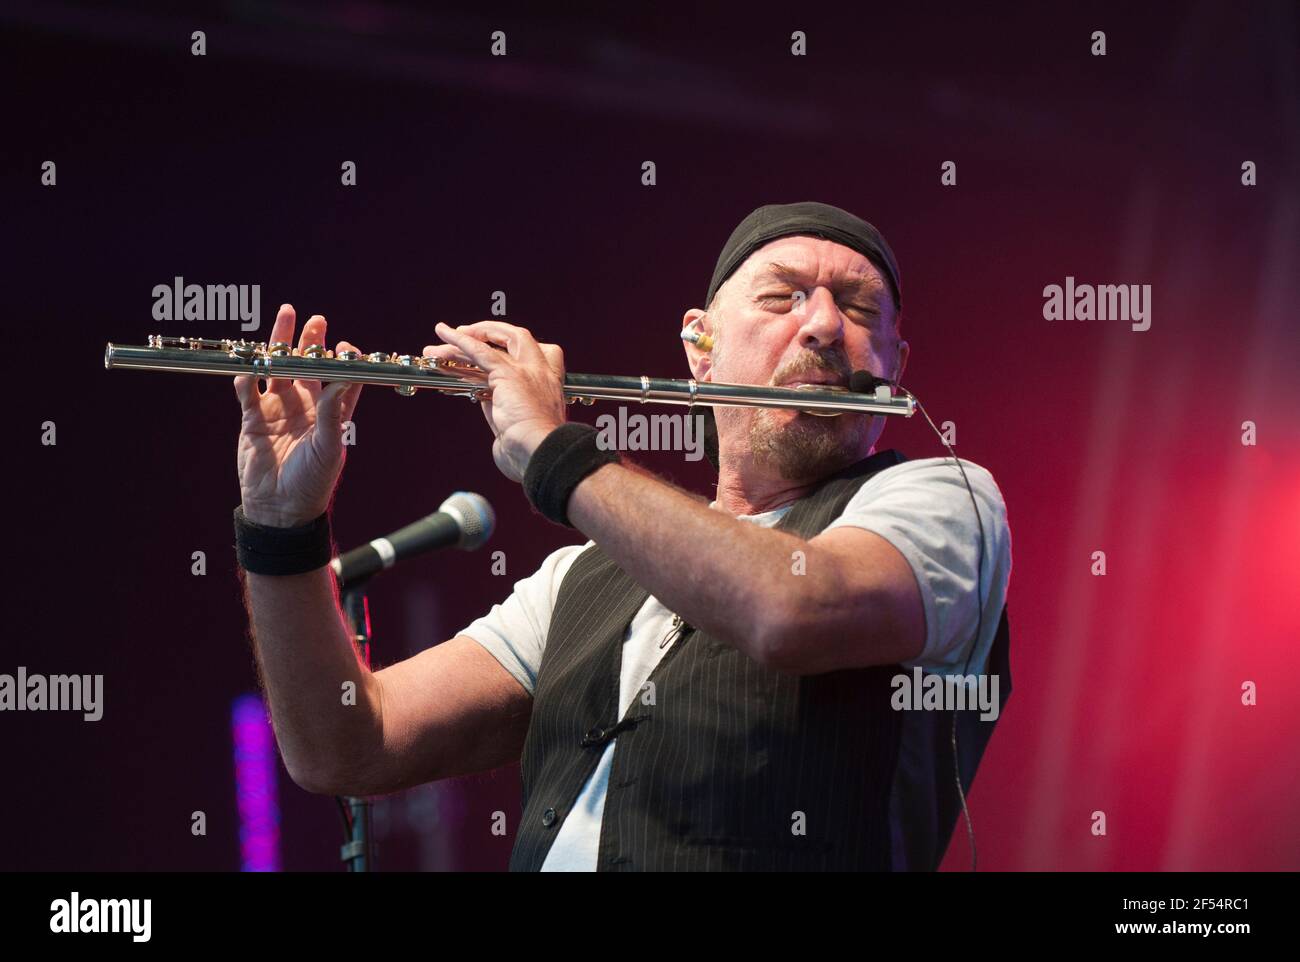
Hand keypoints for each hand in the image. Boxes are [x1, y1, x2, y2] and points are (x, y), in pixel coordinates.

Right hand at [235, 304, 364, 526]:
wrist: (278, 509)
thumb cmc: (312, 483)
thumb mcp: (329, 447)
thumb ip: (333, 413)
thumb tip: (345, 379)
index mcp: (330, 414)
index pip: (341, 380)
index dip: (344, 360)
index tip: (344, 345)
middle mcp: (306, 407)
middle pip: (307, 366)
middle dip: (310, 342)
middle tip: (314, 319)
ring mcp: (278, 410)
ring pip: (278, 370)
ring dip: (279, 346)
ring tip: (283, 319)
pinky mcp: (253, 419)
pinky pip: (248, 391)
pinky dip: (248, 377)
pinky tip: (250, 365)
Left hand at [424, 321, 565, 481]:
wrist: (540, 453)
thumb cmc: (533, 452)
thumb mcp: (517, 428)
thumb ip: (504, 412)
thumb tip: (488, 403)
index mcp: (549, 387)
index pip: (535, 357)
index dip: (514, 349)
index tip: (494, 348)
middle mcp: (541, 373)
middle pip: (518, 338)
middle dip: (492, 332)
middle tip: (468, 333)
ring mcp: (527, 371)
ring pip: (493, 345)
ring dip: (464, 340)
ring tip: (441, 336)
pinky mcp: (508, 374)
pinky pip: (480, 351)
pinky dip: (460, 340)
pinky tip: (444, 332)